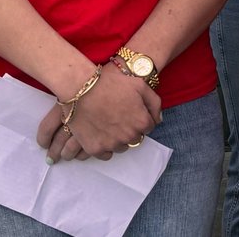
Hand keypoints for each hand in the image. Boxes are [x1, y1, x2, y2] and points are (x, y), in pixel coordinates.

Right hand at [36, 65, 160, 162]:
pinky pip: (105, 154)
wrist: (81, 89)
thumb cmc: (111, 84)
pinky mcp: (95, 148)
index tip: (131, 111)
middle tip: (119, 117)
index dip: (140, 118)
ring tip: (108, 124)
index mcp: (141, 122)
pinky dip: (104, 146)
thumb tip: (157, 119)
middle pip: (135, 138)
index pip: (148, 127)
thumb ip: (154, 103)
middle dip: (130, 129)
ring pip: (120, 146)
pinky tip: (100, 134)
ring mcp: (111, 144)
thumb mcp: (140, 85)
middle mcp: (128, 136)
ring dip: (118, 139)